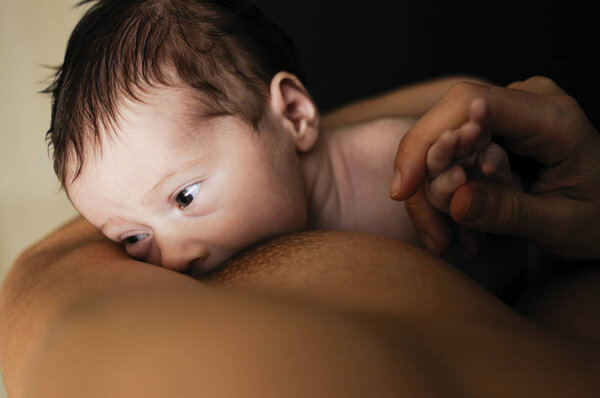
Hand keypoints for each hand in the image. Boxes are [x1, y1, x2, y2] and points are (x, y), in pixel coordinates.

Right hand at [390, 76, 599, 259]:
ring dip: (435, 196)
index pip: (468, 102)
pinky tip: (457, 230)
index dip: (427, 140)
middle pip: (446, 126)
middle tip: (436, 239)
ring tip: (451, 243)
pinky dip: (445, 194)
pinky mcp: (493, 131)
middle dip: (427, 183)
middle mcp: (524, 102)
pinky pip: (451, 156)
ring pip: (441, 146)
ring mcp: (506, 114)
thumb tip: (454, 202)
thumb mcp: (562, 224)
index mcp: (551, 116)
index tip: (404, 189)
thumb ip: (509, 211)